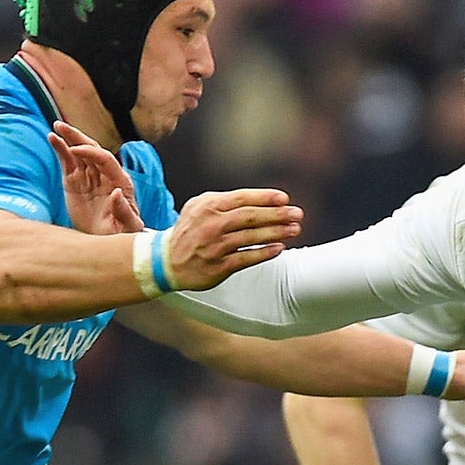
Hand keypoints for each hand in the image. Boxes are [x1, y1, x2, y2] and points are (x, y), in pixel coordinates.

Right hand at [50, 120, 142, 235]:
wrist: (106, 240)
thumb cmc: (121, 234)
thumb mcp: (126, 227)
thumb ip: (123, 211)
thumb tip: (117, 192)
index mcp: (119, 181)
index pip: (105, 159)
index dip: (91, 153)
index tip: (75, 150)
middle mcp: (105, 174)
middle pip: (92, 149)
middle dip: (78, 137)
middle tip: (62, 126)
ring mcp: (89, 176)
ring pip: (78, 153)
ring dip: (69, 138)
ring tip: (56, 126)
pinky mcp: (75, 181)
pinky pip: (68, 162)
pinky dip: (60, 150)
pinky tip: (52, 138)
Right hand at [168, 187, 303, 290]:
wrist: (167, 261)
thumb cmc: (190, 230)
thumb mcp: (200, 206)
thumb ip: (226, 201)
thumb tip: (260, 199)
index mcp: (209, 205)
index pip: (243, 198)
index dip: (265, 198)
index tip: (285, 199)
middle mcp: (212, 224)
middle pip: (251, 217)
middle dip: (277, 215)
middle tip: (297, 214)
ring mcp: (216, 246)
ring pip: (251, 237)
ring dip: (276, 233)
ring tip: (294, 230)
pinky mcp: (219, 266)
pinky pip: (246, 258)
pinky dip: (264, 253)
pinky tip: (279, 248)